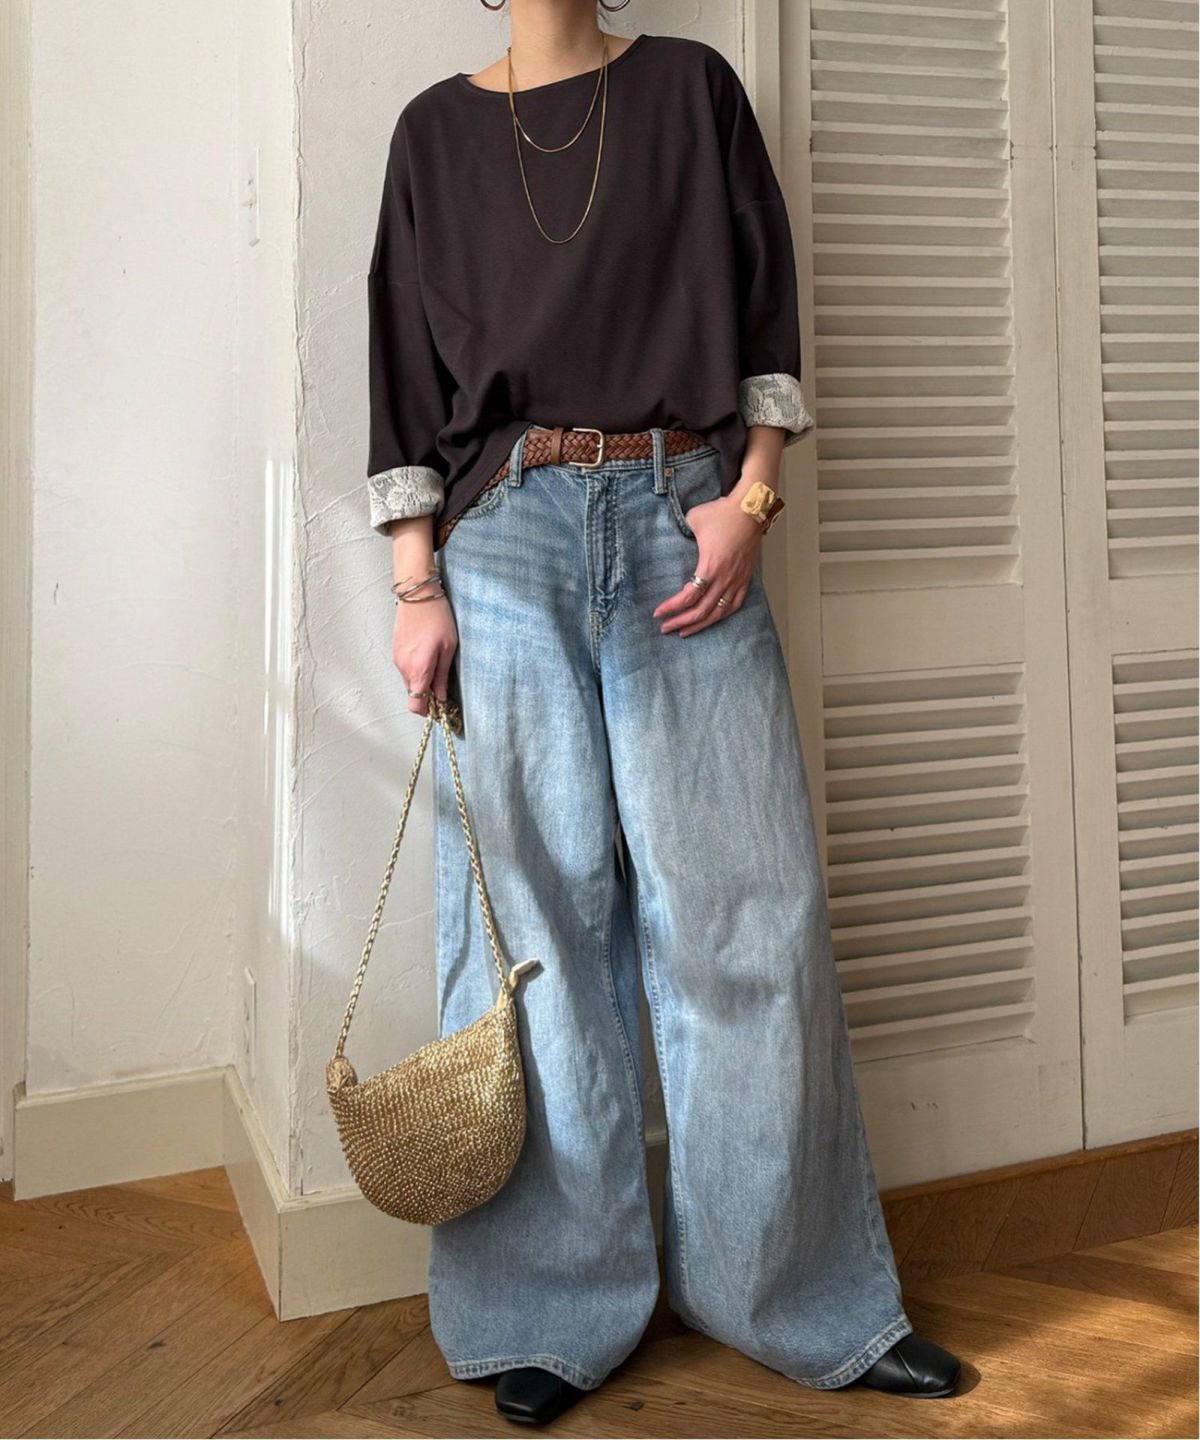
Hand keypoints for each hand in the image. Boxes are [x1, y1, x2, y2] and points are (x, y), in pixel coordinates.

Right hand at [393, 592, 457, 716]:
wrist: (417, 594)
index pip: (416, 704)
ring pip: (409, 681)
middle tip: (443, 686)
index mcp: (418, 669)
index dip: (428, 711)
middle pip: (413, 694)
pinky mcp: (395, 650)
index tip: (440, 709)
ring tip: (437, 665)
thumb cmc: (437, 617)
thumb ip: (442, 676)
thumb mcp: (448, 648)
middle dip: (427, 695)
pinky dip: (416, 670)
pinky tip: (428, 655)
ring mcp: (397, 658)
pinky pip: (405, 669)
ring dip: (422, 681)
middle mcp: (403, 667)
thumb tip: (440, 697)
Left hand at [653, 493, 763, 636]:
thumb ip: (679, 532)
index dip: (671, 608)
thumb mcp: (692, 519)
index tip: (658, 613)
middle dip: (680, 622)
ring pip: (718, 612)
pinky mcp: (746, 578)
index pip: (688, 597)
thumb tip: (669, 538)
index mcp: (710, 566)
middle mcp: (725, 578)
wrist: (750, 508)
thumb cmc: (721, 513)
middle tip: (664, 628)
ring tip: (684, 631)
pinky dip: (722, 615)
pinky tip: (712, 619)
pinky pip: (735, 604)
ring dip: (700, 624)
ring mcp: (737, 580)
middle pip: (701, 611)